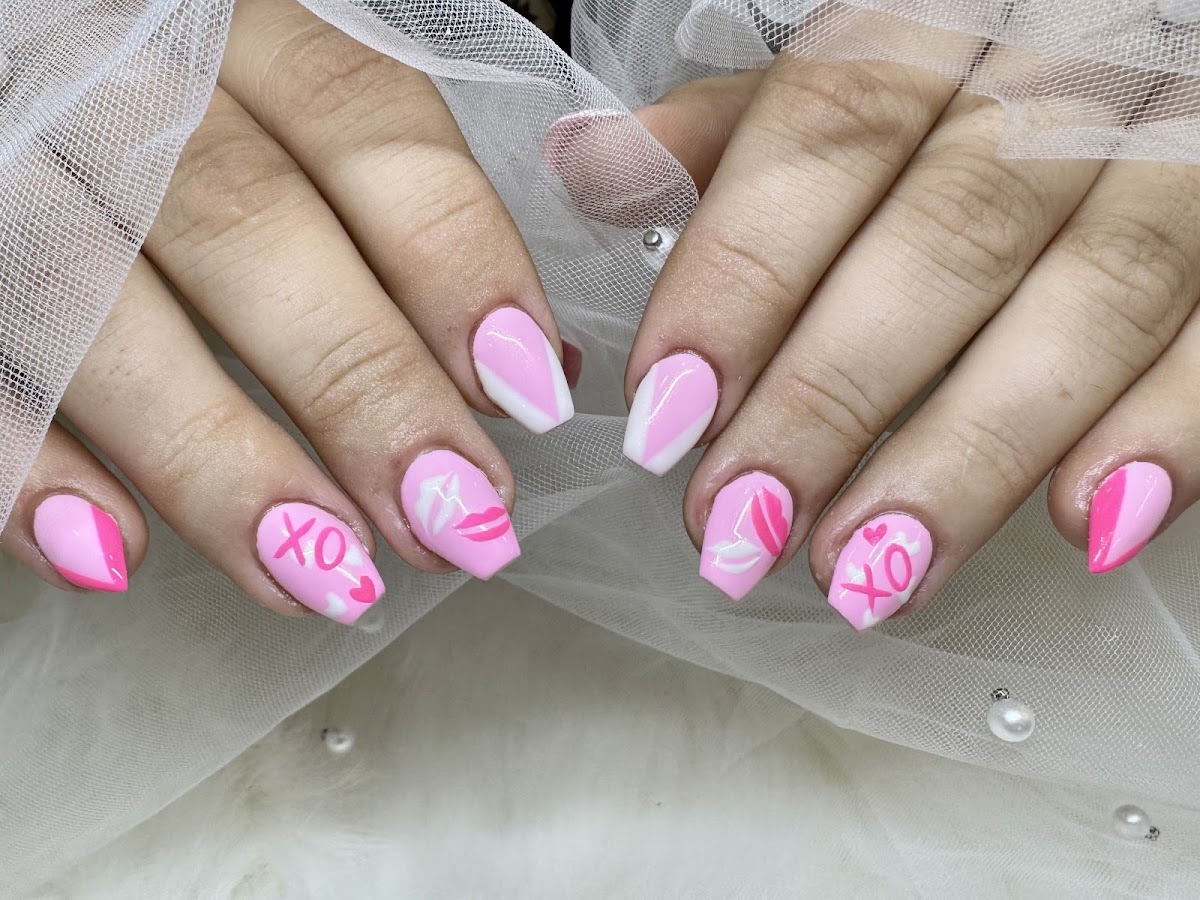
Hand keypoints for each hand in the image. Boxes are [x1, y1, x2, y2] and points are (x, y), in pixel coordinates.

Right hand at [0, 0, 577, 623]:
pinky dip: (26, 466)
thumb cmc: (178, 120)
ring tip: (328, 576)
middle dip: (361, 388)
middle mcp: (116, 76)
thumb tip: (535, 358)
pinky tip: (112, 556)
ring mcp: (2, 161)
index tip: (528, 390)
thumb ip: (402, 217)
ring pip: (99, 303)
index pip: (365, 121)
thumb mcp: (292, 119)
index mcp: (234, 30)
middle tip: (453, 521)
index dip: (456, 258)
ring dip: (219, 460)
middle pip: (247, 225)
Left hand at [552, 56, 1199, 627]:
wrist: (1165, 31)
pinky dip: (1172, 432)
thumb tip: (588, 163)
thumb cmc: (994, 73)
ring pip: (1092, 295)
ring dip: (970, 454)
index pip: (829, 134)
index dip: (742, 278)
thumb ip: (745, 129)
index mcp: (946, 16)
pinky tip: (1081, 527)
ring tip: (868, 577)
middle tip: (742, 530)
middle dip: (832, 398)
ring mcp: (1189, 147)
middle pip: (949, 232)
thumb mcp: (870, 67)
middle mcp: (1074, 65)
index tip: (667, 416)